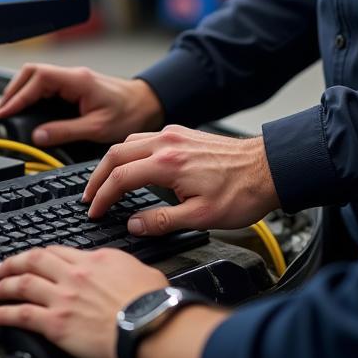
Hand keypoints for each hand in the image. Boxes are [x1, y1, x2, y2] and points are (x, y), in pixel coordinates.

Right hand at [0, 64, 163, 147]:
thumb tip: (38, 136)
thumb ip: (65, 131)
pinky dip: (32, 95)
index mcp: (77, 80)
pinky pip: (46, 86)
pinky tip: (27, 110)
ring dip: (21, 92)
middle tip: (1, 112)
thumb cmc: (129, 113)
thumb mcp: (96, 128)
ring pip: (37, 77)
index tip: (5, 112)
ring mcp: (73, 79)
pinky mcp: (74, 86)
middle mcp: (73, 76)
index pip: (37, 79)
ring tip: (9, 112)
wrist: (147, 104)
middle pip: (32, 72)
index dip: (18, 95)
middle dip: (13, 91)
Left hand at [0, 245, 166, 357]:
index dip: (42, 254)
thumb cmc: (150, 302)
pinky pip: (21, 314)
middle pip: (35, 261)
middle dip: (14, 262)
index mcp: (94, 260)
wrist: (148, 323)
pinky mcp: (56, 323)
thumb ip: (118, 266)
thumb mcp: (137, 269)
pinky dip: (3, 313)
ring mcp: (63, 298)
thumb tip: (116, 269)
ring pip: (23, 284)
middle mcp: (74, 274)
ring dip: (4, 285)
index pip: (59, 251)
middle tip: (2, 266)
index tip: (34, 258)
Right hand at [84, 125, 279, 232]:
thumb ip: (161, 221)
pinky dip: (129, 150)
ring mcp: (175, 134)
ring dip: (112, 161)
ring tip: (104, 181)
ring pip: (129, 141)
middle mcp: (167, 142)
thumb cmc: (240, 193)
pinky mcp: (183, 132)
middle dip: (97, 176)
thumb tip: (133, 224)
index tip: (94, 210)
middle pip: (116, 153)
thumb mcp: (200, 217)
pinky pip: (145, 136)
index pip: (120, 177)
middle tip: (89, 196)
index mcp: (168, 163)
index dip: (102, 196)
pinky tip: (131, 163)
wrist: (268, 168)